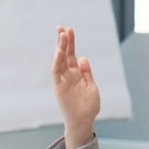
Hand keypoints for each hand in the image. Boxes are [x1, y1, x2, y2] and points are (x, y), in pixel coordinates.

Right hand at [50, 26, 99, 148]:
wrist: (84, 121)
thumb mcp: (92, 86)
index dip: (71, 43)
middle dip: (63, 41)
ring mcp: (63, 80)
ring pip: (59, 61)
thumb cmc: (89, 106)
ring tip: (61, 35)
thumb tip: (82, 57)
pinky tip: (59, 52)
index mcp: (77, 74)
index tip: (70, 30)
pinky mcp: (58, 87)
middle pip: (64, 55)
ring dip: (60, 48)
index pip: (72, 55)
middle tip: (62, 27)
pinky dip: (57, 61)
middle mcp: (69, 75)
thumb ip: (87, 73)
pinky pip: (56, 72)